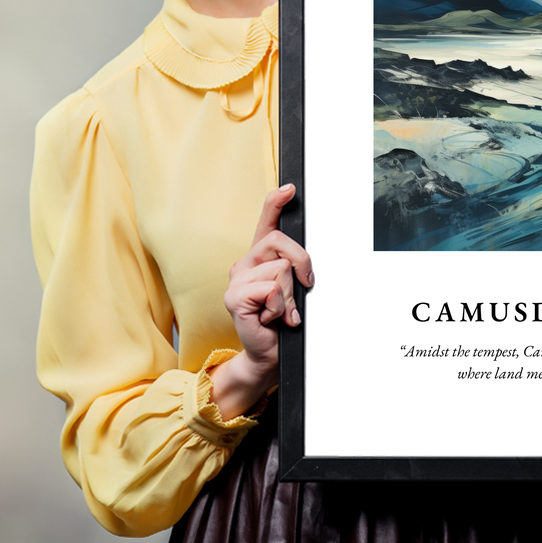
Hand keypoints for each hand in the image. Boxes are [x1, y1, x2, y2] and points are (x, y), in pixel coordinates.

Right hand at [209, 184, 313, 418]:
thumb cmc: (282, 321)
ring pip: (281, 269)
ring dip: (290, 295)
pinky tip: (271, 318)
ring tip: (281, 311)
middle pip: (281, 242)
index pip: (266, 222)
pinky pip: (271, 289)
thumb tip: (305, 261)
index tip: (290, 188)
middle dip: (302, 264)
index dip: (276, 202)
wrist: (269, 353)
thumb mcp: (294, 289)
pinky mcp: (234, 297)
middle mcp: (245, 263)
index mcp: (260, 257)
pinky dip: (280, 307)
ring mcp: (237, 279)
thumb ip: (295, 269)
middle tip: (303, 288)